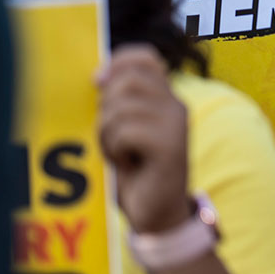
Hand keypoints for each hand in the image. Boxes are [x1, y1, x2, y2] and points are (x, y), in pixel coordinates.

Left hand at [97, 45, 189, 234]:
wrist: (156, 216)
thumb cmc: (135, 174)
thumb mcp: (123, 131)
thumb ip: (118, 102)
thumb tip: (99, 76)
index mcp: (166, 97)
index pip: (143, 57)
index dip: (116, 64)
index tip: (98, 84)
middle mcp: (176, 105)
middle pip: (126, 81)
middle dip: (105, 110)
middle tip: (112, 138)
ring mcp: (176, 124)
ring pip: (121, 108)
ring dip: (108, 134)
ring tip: (120, 153)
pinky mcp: (171, 146)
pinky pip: (126, 131)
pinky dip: (116, 149)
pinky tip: (128, 164)